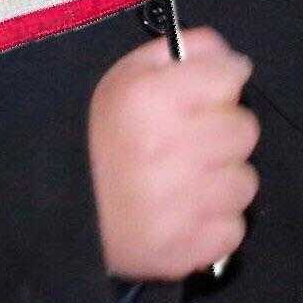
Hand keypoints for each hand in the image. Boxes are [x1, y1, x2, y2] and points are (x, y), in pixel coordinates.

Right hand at [88, 27, 257, 281]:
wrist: (58, 215)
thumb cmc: (97, 138)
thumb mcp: (123, 79)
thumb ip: (179, 53)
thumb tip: (231, 56)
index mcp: (148, 100)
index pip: (231, 75)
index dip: (219, 82)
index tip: (204, 95)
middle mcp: (166, 149)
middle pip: (244, 129)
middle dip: (223, 131)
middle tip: (193, 142)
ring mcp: (177, 206)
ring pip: (244, 182)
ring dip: (222, 180)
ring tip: (188, 181)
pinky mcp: (183, 249)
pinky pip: (233, 229)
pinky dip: (215, 222)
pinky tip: (185, 214)